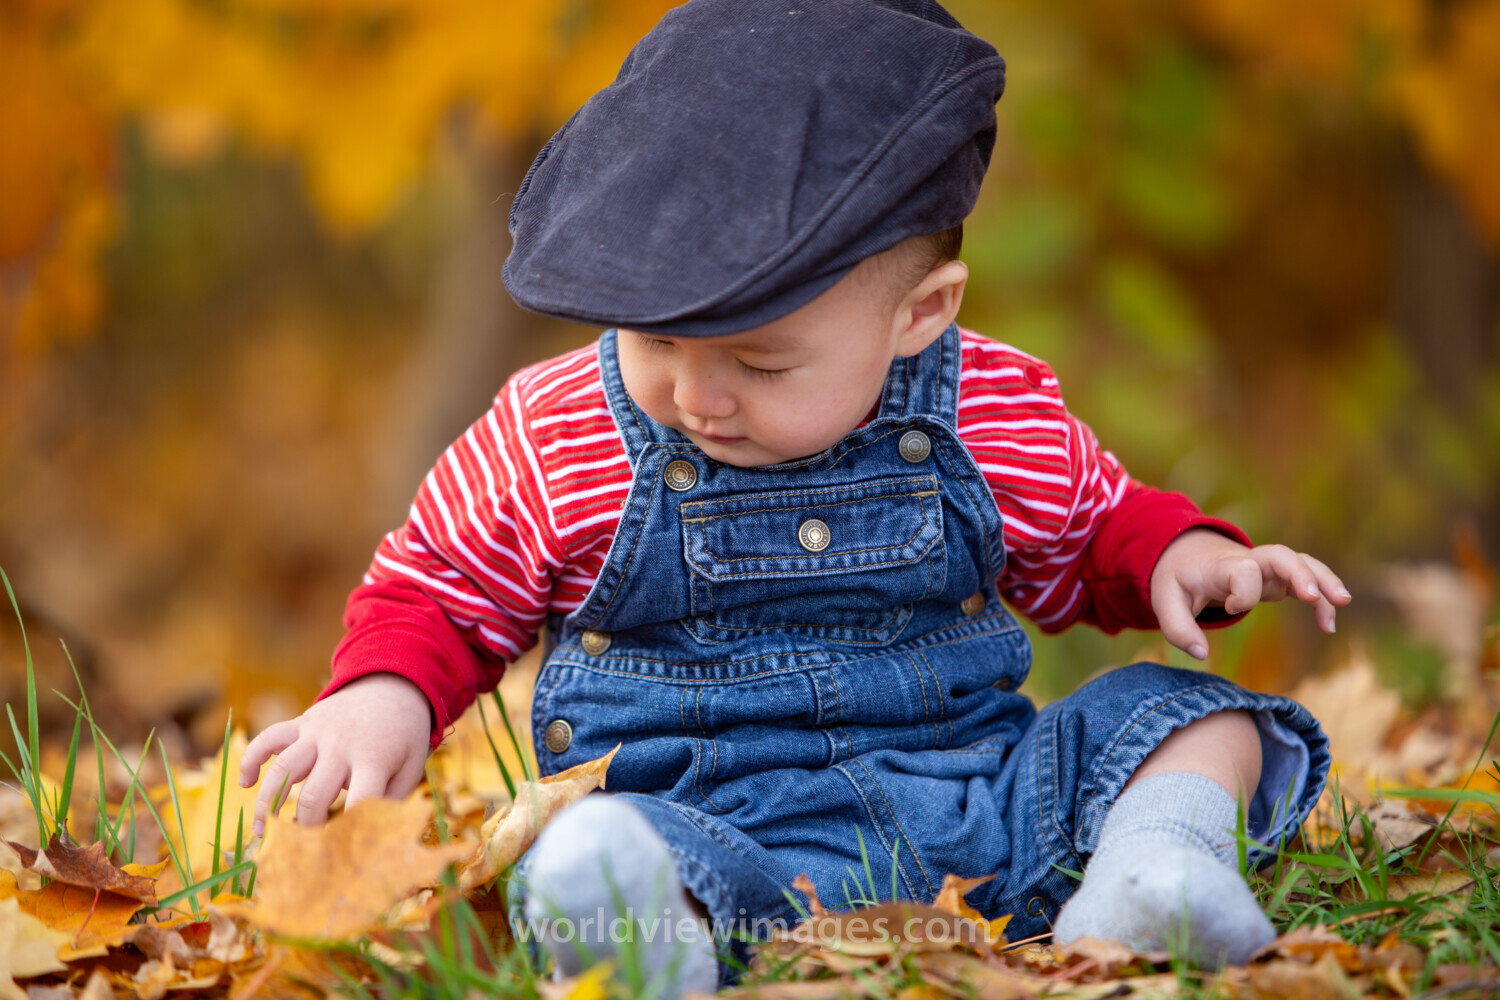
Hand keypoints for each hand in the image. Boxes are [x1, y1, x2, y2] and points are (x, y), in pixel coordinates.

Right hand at [238, 673, 432, 836]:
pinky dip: (251, 758)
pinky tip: (245, 782)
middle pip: (314, 793)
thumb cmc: (403, 737)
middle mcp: (342, 745)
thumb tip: (370, 834)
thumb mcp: (411, 766)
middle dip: (306, 826)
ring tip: (261, 832)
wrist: (393, 686)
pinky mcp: (303, 722)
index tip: (339, 853)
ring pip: (283, 768)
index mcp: (373, 759)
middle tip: (302, 848)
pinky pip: (269, 737)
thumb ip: (393, 799)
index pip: (360, 800)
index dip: (349, 831)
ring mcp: (318, 731)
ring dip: (267, 802)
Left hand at [1150, 529, 1350, 660]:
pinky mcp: (1275, 578)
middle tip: (1313, 597)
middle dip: (1299, 573)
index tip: (1231, 608)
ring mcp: (1265, 568)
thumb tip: (1201, 654)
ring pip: (1301, 563)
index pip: (1243, 571)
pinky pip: (1306, 581)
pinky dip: (1321, 598)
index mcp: (1221, 565)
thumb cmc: (1177, 578)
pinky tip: (1328, 626)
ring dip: (1323, 579)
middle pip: (1281, 555)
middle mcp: (1248, 561)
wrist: (1185, 554)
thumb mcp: (1165, 600)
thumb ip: (1178, 629)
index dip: (1243, 591)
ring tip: (1342, 602)